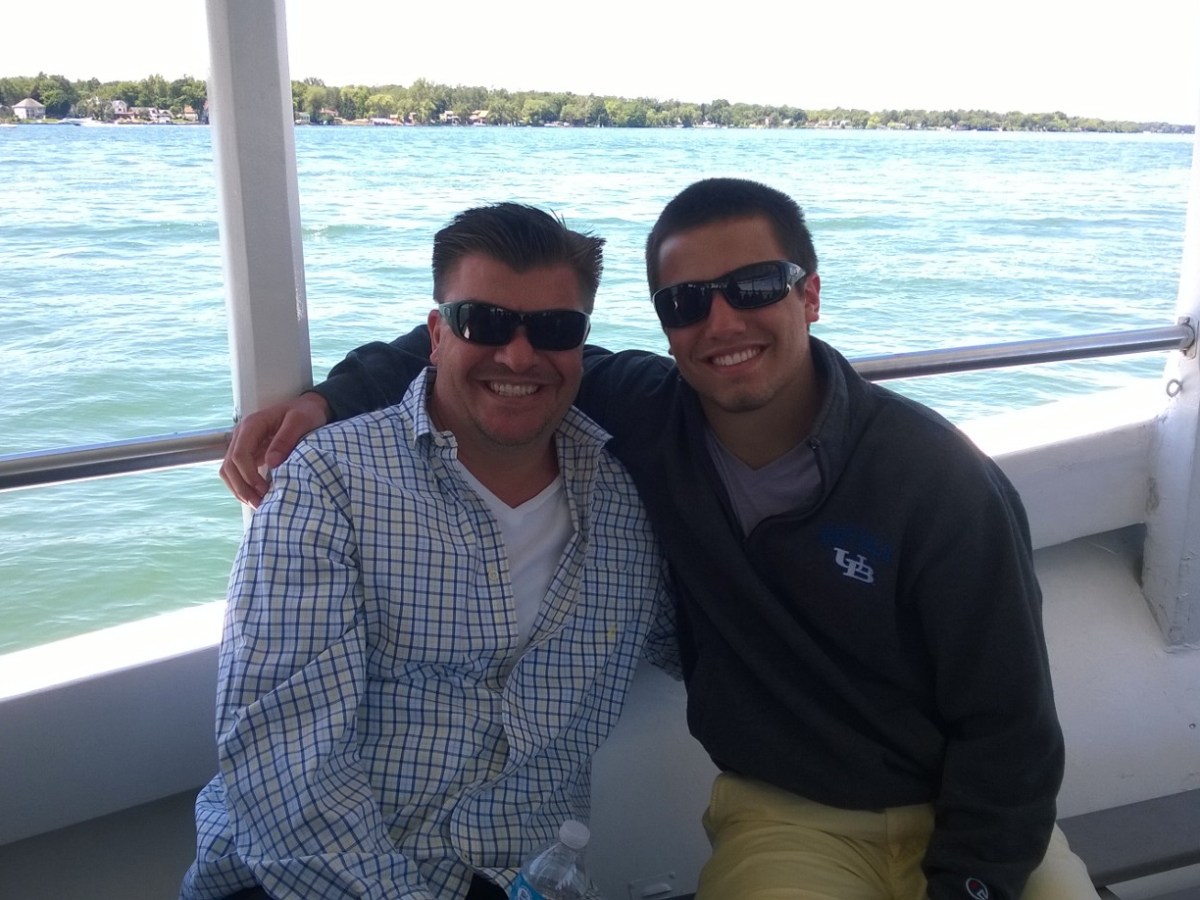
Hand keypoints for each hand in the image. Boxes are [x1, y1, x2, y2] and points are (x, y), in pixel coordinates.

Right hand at [220, 392, 331, 506]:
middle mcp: (242, 435)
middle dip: (242, 488)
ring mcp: (243, 445)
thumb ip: (286, 440)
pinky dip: (244, 487)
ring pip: (229, 472)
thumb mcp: (300, 422)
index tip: (264, 489)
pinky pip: (238, 473)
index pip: (239, 454)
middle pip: (229, 466)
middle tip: (260, 504)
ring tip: (258, 504)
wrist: (307, 409)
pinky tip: (257, 497)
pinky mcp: (249, 454)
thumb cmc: (305, 413)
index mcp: (252, 425)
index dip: (248, 475)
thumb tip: (271, 463)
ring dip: (240, 490)